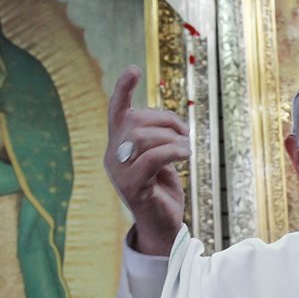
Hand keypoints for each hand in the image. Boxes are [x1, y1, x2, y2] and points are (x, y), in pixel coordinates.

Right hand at [104, 66, 189, 255]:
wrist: (163, 228)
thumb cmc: (163, 193)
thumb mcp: (161, 161)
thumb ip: (158, 140)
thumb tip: (172, 124)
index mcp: (118, 146)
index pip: (116, 111)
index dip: (123, 89)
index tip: (133, 69)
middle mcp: (112, 156)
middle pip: (135, 121)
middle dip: (165, 120)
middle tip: (186, 133)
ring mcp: (119, 172)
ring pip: (142, 137)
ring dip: (171, 138)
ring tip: (186, 149)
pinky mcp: (131, 186)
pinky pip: (152, 158)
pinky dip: (172, 152)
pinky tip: (185, 156)